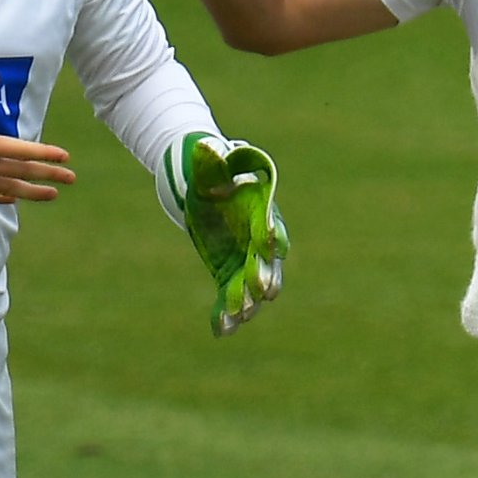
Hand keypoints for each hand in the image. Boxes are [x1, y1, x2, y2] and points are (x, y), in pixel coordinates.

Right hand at [0, 71, 72, 202]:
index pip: (24, 150)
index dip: (46, 154)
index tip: (65, 158)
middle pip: (23, 172)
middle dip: (49, 175)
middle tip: (71, 179)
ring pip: (10, 188)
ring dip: (33, 192)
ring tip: (52, 195)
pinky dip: (4, 197)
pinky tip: (12, 199)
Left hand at [160, 132, 287, 335]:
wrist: (206, 191)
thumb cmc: (214, 173)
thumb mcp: (210, 163)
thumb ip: (211, 159)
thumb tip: (205, 147)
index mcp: (262, 211)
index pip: (271, 224)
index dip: (271, 234)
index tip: (269, 243)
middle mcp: (260, 241)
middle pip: (267, 262)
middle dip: (264, 276)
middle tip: (262, 291)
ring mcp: (247, 261)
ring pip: (251, 285)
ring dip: (247, 300)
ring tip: (241, 315)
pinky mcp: (230, 275)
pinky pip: (230, 296)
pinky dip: (225, 313)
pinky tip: (220, 331)